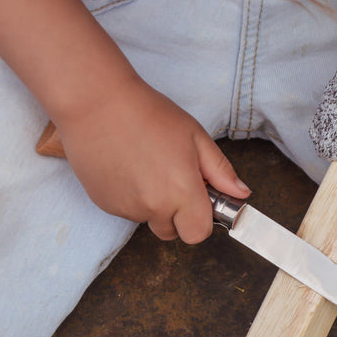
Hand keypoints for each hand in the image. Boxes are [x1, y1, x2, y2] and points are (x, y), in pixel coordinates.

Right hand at [54, 76, 248, 242]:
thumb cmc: (147, 113)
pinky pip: (125, 210)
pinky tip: (125, 165)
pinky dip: (128, 196)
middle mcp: (153, 207)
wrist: (96, 103)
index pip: (198, 233)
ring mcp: (126, 208)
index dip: (201, 218)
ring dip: (151, 203)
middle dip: (176, 214)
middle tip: (169, 176)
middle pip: (172, 231)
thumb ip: (220, 170)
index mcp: (182, 192)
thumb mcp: (194, 136)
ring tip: (144, 163)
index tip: (198, 198)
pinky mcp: (104, 204)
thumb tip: (241, 193)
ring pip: (147, 219)